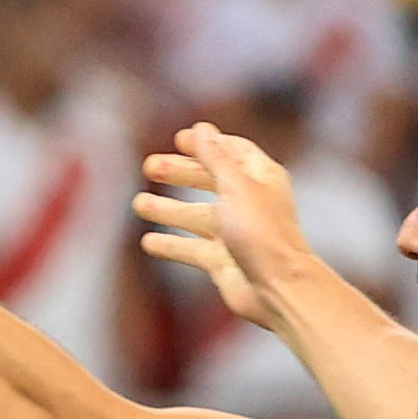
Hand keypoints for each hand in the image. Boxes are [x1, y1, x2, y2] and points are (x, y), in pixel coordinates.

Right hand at [134, 125, 314, 334]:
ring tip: (139, 203)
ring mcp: (235, 234)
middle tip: (149, 167)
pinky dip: (171, 244)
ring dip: (168, 209)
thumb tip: (200, 129)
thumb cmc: (263, 234)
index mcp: (260, 178)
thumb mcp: (235, 186)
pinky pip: (191, 249)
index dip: (206, 144)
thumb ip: (215, 157)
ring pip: (196, 216)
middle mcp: (248, 203)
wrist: (278, 289)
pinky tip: (149, 241)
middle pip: (209, 181)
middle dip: (180, 173)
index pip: (231, 151)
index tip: (180, 139)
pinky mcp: (223, 261)